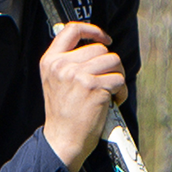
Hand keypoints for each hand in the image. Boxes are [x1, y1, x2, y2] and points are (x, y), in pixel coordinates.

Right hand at [40, 22, 126, 171]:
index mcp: (50, 61)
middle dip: (109, 65)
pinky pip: (119, 80)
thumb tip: (94, 47)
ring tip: (109, 92)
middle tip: (105, 81)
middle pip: (100, 49)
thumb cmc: (63, 115)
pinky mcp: (94, 87)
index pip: (72, 30)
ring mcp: (78, 75)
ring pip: (113, 61)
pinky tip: (111, 102)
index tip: (104, 38)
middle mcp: (62, 65)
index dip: (92, 30)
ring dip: (117, 77)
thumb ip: (67, 63)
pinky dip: (120, 92)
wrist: (62, 140)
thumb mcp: (55, 82)